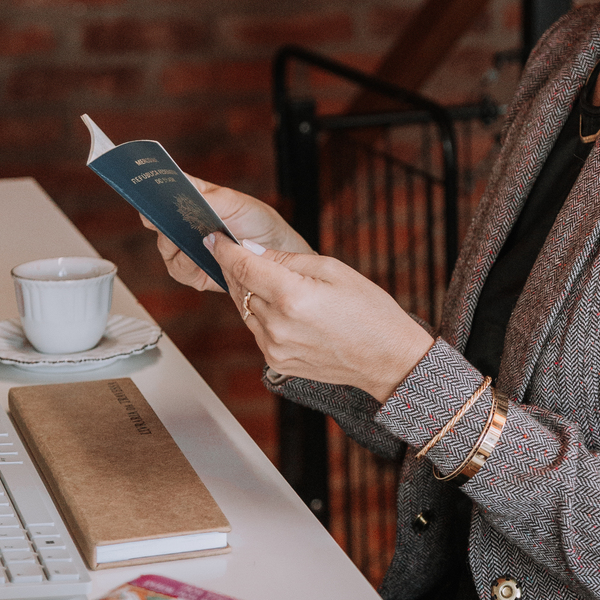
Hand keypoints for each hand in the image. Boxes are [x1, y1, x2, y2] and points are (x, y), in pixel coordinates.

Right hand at [142, 177, 310, 293]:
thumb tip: (183, 197)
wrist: (277, 253)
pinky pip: (181, 270)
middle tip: (167, 217)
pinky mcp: (194, 273)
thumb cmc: (258, 222)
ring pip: (166, 248)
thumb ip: (208, 199)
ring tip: (192, 238)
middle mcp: (183, 225)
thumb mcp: (235, 202)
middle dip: (161, 219)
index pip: (161, 192)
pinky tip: (201, 257)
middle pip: (157, 221)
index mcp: (190, 200)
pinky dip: (188, 263)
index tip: (147, 190)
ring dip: (176, 243)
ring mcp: (186, 249)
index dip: (150, 191)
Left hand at [205, 233, 433, 402]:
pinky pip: (256, 330)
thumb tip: (251, 250)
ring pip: (243, 309)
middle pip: (239, 287)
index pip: (242, 266)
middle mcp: (277, 325)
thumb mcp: (331, 269)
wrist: (386, 358)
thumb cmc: (368, 310)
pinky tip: (279, 305)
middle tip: (235, 251)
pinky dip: (259, 314)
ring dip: (248, 291)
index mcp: (292, 296)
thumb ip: (285, 259)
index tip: (213, 237)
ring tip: (265, 278)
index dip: (224, 249)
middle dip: (236, 267)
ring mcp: (274, 347)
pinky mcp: (276, 361)